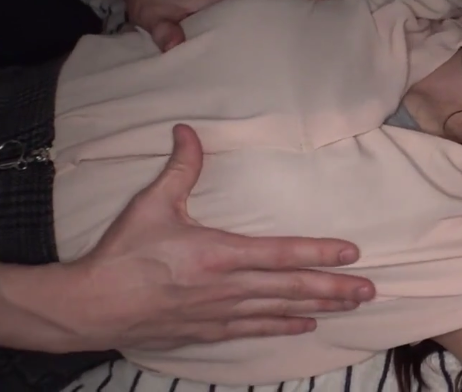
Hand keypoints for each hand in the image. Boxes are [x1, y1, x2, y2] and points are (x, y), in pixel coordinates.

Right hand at [57, 124, 373, 351]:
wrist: (92, 306)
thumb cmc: (123, 254)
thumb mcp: (151, 205)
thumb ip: (180, 168)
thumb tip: (188, 131)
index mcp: (219, 253)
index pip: (282, 253)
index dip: (320, 252)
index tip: (352, 253)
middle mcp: (228, 286)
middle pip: (292, 287)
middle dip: (335, 288)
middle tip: (370, 290)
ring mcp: (221, 312)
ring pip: (281, 310)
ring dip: (319, 307)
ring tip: (351, 306)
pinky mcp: (209, 331)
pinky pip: (255, 330)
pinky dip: (282, 327)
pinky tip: (304, 327)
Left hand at [117, 0, 338, 51]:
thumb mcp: (152, 15)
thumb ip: (163, 30)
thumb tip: (176, 46)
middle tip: (335, 1)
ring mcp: (229, 2)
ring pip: (267, 4)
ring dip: (291, 7)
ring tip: (318, 21)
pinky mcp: (223, 9)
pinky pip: (254, 12)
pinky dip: (272, 16)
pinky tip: (280, 30)